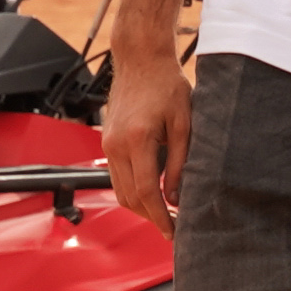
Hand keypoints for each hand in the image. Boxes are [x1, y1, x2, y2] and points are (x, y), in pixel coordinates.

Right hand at [103, 47, 191, 234]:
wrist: (140, 58)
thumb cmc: (166, 84)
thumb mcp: (184, 123)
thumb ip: (180, 162)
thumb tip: (175, 197)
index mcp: (137, 139)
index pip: (145, 192)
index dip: (160, 217)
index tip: (173, 231)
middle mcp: (116, 144)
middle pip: (128, 197)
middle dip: (150, 217)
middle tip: (172, 227)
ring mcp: (108, 143)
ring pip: (119, 190)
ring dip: (140, 206)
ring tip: (163, 213)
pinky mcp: (107, 140)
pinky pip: (116, 175)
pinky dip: (132, 189)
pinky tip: (151, 191)